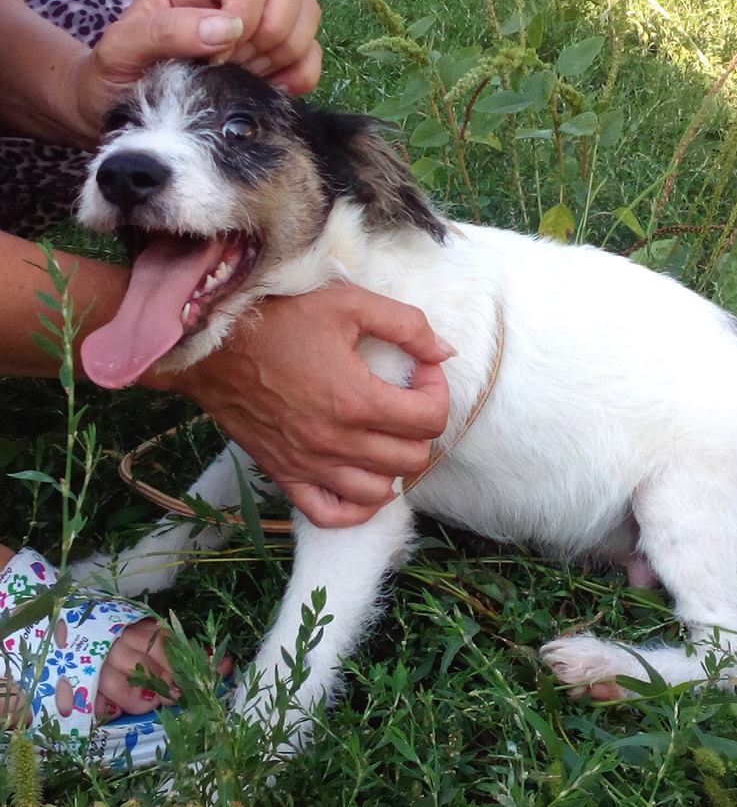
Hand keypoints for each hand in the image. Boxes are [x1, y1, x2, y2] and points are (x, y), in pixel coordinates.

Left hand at [67, 0, 321, 145]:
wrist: (125, 113)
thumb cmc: (118, 78)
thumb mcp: (124, 50)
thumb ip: (167, 31)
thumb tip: (228, 28)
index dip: (246, 9)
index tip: (220, 55)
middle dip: (269, 32)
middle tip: (235, 65)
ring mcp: (260, 23)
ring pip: (306, 16)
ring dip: (283, 53)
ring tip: (247, 75)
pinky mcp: (278, 57)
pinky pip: (312, 55)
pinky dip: (299, 76)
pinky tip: (268, 89)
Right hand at [167, 286, 453, 527]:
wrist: (210, 342)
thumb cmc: (278, 317)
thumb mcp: (348, 303)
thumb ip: (406, 325)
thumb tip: (444, 352)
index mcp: (358, 400)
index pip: (430, 419)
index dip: (437, 392)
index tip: (421, 372)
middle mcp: (337, 441)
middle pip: (412, 458)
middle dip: (420, 427)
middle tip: (404, 398)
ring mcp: (310, 464)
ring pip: (379, 491)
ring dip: (393, 465)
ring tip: (383, 434)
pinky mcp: (285, 475)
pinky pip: (331, 514)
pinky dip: (355, 505)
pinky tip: (361, 476)